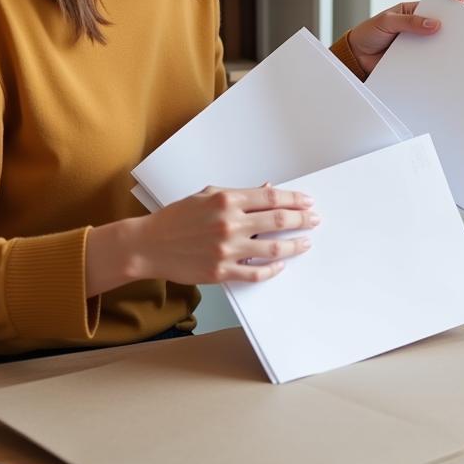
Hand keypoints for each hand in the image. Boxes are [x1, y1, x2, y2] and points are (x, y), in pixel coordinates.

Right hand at [87, 185, 319, 294]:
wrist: (149, 245)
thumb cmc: (176, 218)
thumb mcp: (207, 196)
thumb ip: (238, 194)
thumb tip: (267, 190)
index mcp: (226, 200)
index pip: (271, 198)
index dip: (294, 200)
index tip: (308, 202)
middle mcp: (229, 224)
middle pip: (277, 221)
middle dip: (301, 220)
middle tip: (315, 220)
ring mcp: (226, 250)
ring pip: (272, 249)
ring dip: (294, 245)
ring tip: (306, 242)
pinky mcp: (221, 271)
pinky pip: (256, 273)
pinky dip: (272, 269)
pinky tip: (281, 264)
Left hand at [347, 0, 463, 75]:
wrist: (356, 57)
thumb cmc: (369, 33)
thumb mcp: (387, 21)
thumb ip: (409, 22)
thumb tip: (434, 24)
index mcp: (413, 12)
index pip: (434, 5)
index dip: (449, 2)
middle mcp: (418, 28)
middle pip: (441, 26)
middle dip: (452, 27)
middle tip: (462, 29)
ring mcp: (418, 46)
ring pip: (436, 46)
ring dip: (444, 48)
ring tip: (452, 49)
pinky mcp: (415, 62)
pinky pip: (427, 62)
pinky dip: (434, 64)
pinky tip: (440, 65)